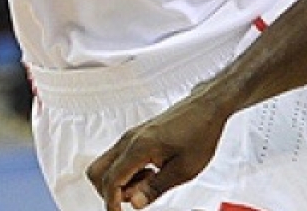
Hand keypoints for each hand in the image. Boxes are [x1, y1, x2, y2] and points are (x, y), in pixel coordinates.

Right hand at [85, 96, 228, 210]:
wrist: (208, 106)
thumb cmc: (201, 130)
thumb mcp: (184, 169)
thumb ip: (155, 188)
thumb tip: (135, 203)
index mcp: (139, 147)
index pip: (110, 181)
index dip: (111, 202)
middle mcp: (130, 140)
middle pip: (98, 172)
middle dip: (111, 191)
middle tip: (136, 195)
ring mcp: (132, 136)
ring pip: (107, 165)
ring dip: (121, 181)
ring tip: (150, 181)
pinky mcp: (138, 135)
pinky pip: (120, 158)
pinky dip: (128, 171)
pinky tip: (151, 171)